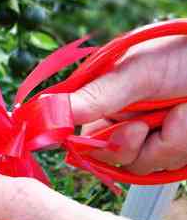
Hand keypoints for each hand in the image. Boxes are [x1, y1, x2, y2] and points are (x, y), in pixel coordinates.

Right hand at [70, 35, 186, 174]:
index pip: (78, 136)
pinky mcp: (169, 150)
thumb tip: (47, 110)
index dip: (85, 145)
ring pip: (136, 164)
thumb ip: (95, 96)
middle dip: (126, 145)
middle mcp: (118, 122)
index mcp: (100, 102)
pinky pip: (164, 163)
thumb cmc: (180, 54)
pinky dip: (178, 144)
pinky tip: (185, 120)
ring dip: (160, 143)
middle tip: (141, 126)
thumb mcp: (134, 72)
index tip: (92, 142)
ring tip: (175, 115)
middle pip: (105, 157)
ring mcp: (145, 138)